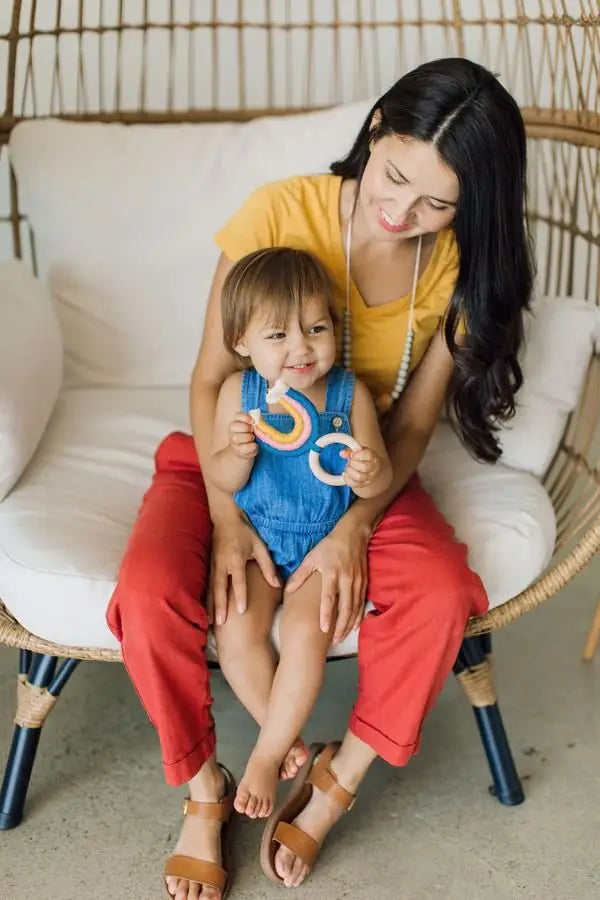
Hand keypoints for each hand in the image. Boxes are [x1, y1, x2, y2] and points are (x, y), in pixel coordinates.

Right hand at [209, 512, 279, 624]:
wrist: (225, 519)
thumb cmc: (244, 533)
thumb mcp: (259, 546)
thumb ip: (267, 566)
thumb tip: (277, 584)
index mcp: (236, 558)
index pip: (238, 580)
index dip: (240, 595)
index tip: (241, 610)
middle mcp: (222, 563)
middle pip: (220, 588)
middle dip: (220, 606)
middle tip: (220, 622)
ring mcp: (213, 565)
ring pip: (210, 589)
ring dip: (209, 605)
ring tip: (210, 622)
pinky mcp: (208, 566)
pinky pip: (206, 585)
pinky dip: (205, 599)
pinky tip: (205, 611)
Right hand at [228, 411, 257, 458]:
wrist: (246, 450)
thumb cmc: (251, 435)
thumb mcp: (254, 427)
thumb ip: (257, 422)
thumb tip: (260, 420)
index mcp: (237, 421)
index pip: (237, 415)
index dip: (245, 417)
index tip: (252, 420)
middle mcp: (232, 430)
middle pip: (235, 426)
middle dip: (246, 428)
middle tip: (253, 431)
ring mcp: (233, 441)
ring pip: (236, 437)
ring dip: (248, 437)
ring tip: (253, 438)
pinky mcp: (237, 451)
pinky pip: (243, 448)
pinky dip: (251, 447)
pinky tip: (255, 446)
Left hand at [286, 516, 370, 644]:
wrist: (353, 534)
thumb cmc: (329, 546)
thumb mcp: (312, 557)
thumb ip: (300, 575)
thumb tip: (287, 589)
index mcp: (331, 574)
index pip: (329, 598)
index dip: (326, 614)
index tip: (323, 629)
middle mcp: (346, 580)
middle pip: (345, 608)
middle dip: (340, 626)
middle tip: (334, 641)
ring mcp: (357, 582)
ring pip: (355, 608)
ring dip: (349, 624)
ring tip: (341, 637)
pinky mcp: (364, 582)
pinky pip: (362, 603)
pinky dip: (358, 616)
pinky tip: (354, 626)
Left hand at [341, 446, 381, 489]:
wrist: (370, 468)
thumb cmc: (363, 457)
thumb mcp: (358, 451)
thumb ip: (350, 451)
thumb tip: (342, 453)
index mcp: (373, 457)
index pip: (368, 455)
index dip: (357, 455)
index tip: (351, 455)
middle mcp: (373, 468)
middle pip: (364, 467)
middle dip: (353, 463)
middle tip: (349, 461)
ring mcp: (369, 477)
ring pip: (359, 477)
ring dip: (350, 471)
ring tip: (348, 468)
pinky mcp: (363, 484)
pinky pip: (354, 484)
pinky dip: (347, 479)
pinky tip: (346, 474)